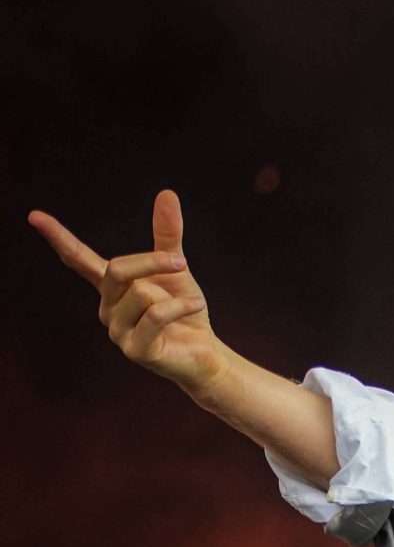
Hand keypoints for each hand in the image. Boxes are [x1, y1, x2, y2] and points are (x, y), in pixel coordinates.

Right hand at [29, 190, 228, 396]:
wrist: (205, 352)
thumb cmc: (185, 310)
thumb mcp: (177, 268)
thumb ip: (167, 234)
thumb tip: (167, 193)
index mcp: (111, 287)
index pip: (79, 259)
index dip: (59, 238)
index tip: (35, 216)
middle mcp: (107, 307)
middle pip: (116, 270)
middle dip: (153, 261)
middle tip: (180, 261)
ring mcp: (117, 331)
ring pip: (139, 294)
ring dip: (173, 293)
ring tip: (190, 303)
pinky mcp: (135, 350)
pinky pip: (155, 316)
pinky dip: (181, 306)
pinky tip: (196, 306)